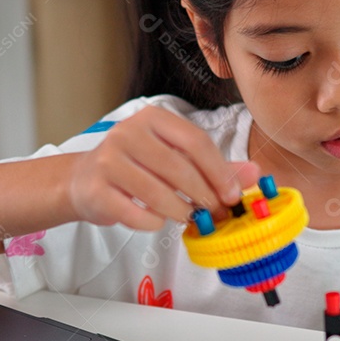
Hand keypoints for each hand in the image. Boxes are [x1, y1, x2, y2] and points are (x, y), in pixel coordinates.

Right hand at [67, 106, 260, 229]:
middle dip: (202, 195)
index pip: (196, 141)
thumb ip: (214, 166)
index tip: (232, 194)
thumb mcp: (175, 159)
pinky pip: (134, 212)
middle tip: (214, 212)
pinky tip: (156, 220)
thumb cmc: (137, 168)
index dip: (218, 171)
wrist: (83, 180)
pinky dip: (152, 222)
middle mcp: (128, 133)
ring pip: (157, 192)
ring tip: (188, 218)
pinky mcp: (96, 189)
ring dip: (180, 211)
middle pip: (178, 167)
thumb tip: (255, 173)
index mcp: (153, 118)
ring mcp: (108, 160)